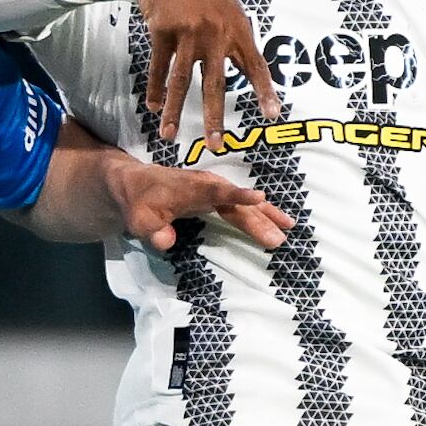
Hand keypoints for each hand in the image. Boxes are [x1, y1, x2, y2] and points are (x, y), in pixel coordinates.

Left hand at [104, 158, 294, 254]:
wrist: (135, 183)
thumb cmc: (139, 201)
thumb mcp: (139, 220)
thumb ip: (152, 230)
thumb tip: (166, 242)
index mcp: (191, 189)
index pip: (217, 192)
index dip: (237, 195)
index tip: (259, 197)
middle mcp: (208, 186)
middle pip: (237, 204)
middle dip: (259, 219)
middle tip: (278, 238)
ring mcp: (215, 190)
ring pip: (244, 204)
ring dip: (266, 215)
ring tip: (289, 227)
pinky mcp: (217, 197)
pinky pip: (242, 206)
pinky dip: (261, 213)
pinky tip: (276, 221)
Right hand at [137, 0, 278, 141]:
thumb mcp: (228, 5)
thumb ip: (235, 35)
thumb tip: (242, 62)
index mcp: (238, 27)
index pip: (255, 66)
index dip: (264, 91)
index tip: (272, 115)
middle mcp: (215, 32)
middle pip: (215, 83)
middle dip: (214, 117)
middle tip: (216, 145)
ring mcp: (188, 32)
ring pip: (181, 80)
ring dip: (173, 111)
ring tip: (170, 135)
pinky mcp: (162, 30)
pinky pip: (158, 67)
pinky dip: (154, 88)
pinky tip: (152, 106)